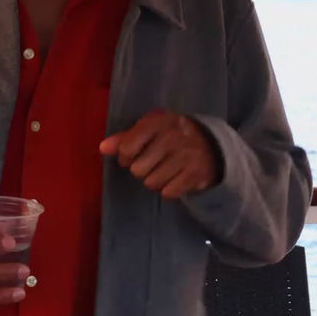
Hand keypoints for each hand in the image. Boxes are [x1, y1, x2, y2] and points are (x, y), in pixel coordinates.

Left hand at [98, 111, 218, 197]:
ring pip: (152, 183)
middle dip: (142, 170)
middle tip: (154, 163)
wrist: (213, 144)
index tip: (131, 157)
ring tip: (166, 170)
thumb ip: (126, 138)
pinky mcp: (195, 174)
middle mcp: (171, 137)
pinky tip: (176, 178)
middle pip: (137, 170)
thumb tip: (103, 148)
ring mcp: (185, 156)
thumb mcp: (151, 129)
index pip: (127, 147)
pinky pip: (168, 192)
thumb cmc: (173, 135)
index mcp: (157, 122)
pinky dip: (169, 189)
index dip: (124, 157)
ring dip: (156, 181)